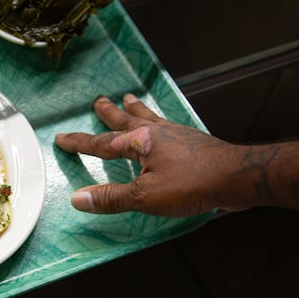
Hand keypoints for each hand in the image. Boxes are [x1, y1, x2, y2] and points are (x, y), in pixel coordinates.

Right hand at [55, 94, 242, 216]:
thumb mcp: (145, 197)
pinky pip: (167, 124)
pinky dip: (157, 119)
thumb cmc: (191, 185)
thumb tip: (77, 199)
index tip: (61, 138)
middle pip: (125, 120)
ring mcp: (175, 134)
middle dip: (109, 113)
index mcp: (139, 143)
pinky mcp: (192, 141)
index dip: (79, 142)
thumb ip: (111, 198)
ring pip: (148, 116)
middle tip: (99, 101)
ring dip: (135, 109)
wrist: (237, 177)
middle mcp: (155, 132)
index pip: (101, 143)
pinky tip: (163, 124)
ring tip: (128, 99)